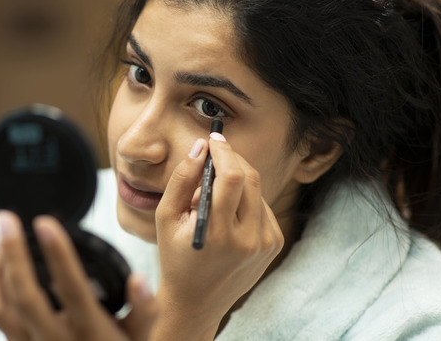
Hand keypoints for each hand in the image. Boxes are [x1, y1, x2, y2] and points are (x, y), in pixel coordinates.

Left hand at [0, 211, 157, 340]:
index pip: (72, 288)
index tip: (45, 223)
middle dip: (12, 253)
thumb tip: (138, 279)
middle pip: (25, 295)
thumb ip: (145, 311)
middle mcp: (57, 340)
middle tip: (6, 219)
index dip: (58, 253)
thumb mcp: (141, 339)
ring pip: (0, 306)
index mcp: (90, 332)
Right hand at [153, 135, 284, 338]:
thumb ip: (182, 179)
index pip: (231, 177)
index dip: (224, 151)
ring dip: (238, 179)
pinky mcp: (274, 244)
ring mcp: (265, 244)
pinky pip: (263, 206)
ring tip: (213, 191)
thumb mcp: (165, 217)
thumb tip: (201, 147)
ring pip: (258, 191)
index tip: (214, 138)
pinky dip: (246, 199)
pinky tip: (228, 210)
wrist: (196, 302)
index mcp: (218, 234)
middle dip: (233, 158)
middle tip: (215, 152)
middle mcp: (248, 240)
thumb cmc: (175, 256)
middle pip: (250, 179)